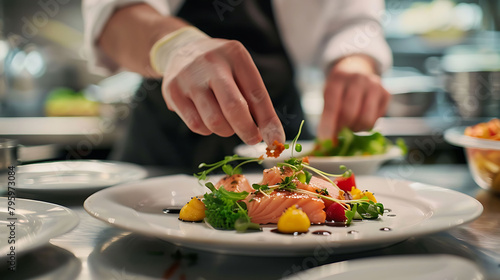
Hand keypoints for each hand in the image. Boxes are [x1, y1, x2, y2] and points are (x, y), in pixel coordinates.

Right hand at [161, 38, 284, 144]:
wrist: (181, 50)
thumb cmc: (221, 68)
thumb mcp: (240, 72)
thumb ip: (255, 101)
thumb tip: (272, 136)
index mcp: (235, 55)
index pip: (256, 94)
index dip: (268, 121)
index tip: (275, 140)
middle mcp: (211, 63)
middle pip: (233, 107)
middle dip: (247, 130)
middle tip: (253, 139)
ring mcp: (189, 77)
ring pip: (214, 122)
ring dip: (225, 130)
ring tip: (226, 122)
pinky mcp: (172, 91)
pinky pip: (196, 125)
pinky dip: (207, 130)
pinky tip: (207, 117)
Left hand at [317, 55, 389, 139]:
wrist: (357, 69)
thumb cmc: (339, 88)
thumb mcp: (328, 96)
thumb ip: (327, 116)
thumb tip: (326, 142)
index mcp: (339, 78)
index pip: (332, 106)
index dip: (328, 125)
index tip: (325, 140)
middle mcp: (358, 79)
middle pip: (350, 114)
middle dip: (342, 129)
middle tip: (338, 134)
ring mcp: (375, 85)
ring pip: (366, 119)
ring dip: (356, 129)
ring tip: (350, 127)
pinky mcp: (386, 93)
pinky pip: (377, 119)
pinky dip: (367, 126)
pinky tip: (360, 119)